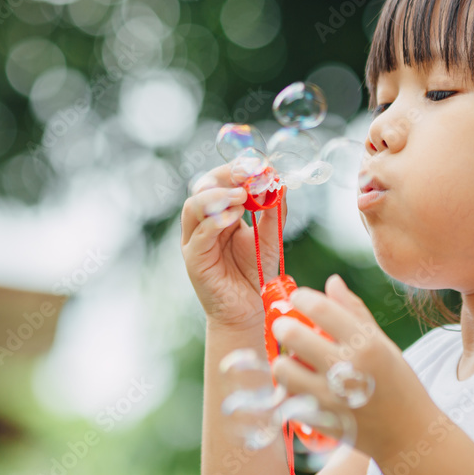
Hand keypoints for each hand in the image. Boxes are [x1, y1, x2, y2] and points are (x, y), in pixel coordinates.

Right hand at [180, 161, 287, 330]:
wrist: (249, 310)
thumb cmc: (256, 274)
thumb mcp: (271, 237)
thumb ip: (274, 211)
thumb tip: (279, 181)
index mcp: (220, 214)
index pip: (220, 181)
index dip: (235, 170)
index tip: (256, 163)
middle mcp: (203, 224)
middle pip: (203, 187)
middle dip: (224, 176)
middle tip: (246, 173)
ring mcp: (195, 241)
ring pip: (194, 206)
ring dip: (217, 195)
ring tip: (241, 195)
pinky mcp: (194, 259)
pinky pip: (200, 234)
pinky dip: (215, 221)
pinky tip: (234, 217)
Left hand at [269, 274, 435, 459]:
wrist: (409, 436)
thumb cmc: (399, 384)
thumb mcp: (383, 343)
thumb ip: (354, 311)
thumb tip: (331, 281)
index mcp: (366, 344)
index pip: (322, 308)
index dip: (303, 298)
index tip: (298, 297)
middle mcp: (347, 369)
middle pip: (293, 334)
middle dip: (284, 325)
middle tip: (287, 327)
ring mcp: (331, 398)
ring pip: (282, 367)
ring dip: (284, 359)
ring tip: (294, 358)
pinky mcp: (320, 421)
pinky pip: (287, 396)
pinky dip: (290, 387)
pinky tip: (301, 383)